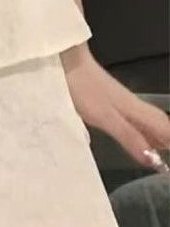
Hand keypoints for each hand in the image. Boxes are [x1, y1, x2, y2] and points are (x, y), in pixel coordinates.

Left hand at [63, 50, 169, 169]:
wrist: (66, 62)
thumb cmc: (85, 89)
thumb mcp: (106, 118)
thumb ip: (129, 137)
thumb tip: (154, 160)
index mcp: (137, 109)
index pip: (165, 128)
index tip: (169, 164)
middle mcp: (135, 105)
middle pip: (160, 124)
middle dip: (166, 141)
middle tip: (164, 161)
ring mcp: (122, 101)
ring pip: (147, 121)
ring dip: (154, 137)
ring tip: (155, 155)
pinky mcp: (110, 99)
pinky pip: (134, 117)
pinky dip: (140, 130)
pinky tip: (133, 137)